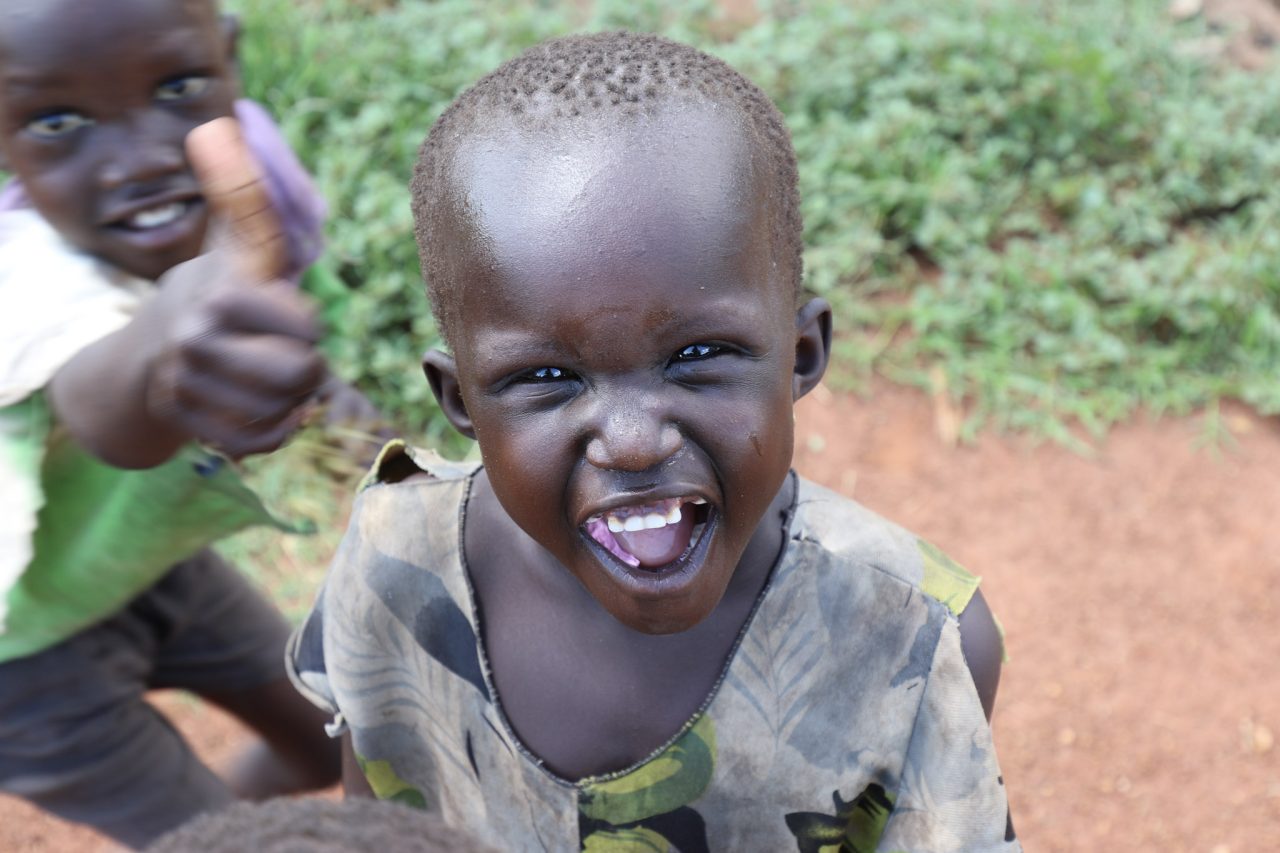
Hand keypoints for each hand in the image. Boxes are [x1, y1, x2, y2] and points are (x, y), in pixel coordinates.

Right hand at [144, 117, 325, 458]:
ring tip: (269, 377)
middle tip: (285, 353)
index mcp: (222, 294)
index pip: (308, 327)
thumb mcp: (238, 241)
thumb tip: (221, 125)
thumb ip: (244, 192)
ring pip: (286, 410)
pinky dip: (272, 429)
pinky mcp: (189, 424)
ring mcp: (189, 386)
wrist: (156, 347)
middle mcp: (198, 341)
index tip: (285, 313)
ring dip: (291, 398)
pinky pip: (261, 442)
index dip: (307, 323)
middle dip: (307, 366)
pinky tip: (260, 407)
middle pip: (303, 375)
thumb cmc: (221, 287)